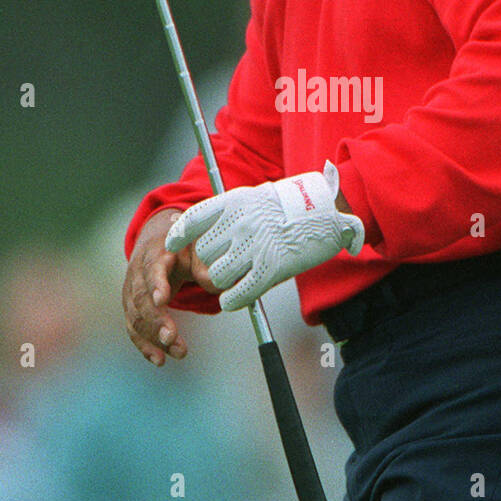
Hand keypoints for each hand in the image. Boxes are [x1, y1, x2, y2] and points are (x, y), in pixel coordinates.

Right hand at [122, 208, 220, 365]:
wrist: (157, 241)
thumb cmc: (180, 247)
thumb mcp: (196, 247)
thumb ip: (205, 264)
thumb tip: (216, 282)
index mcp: (156, 254)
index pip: (152, 269)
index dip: (156, 284)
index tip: (162, 299)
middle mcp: (138, 273)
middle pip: (141, 298)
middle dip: (156, 320)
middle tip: (171, 337)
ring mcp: (131, 291)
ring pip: (137, 317)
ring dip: (154, 338)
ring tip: (177, 352)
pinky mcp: (131, 307)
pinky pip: (134, 328)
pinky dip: (145, 345)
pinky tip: (159, 359)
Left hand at [165, 160, 364, 310]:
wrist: (328, 211)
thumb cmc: (293, 206)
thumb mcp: (257, 200)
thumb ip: (232, 217)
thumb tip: (207, 239)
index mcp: (235, 202)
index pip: (193, 219)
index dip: (179, 235)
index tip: (172, 245)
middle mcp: (240, 223)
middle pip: (204, 253)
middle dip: (208, 264)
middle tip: (220, 269)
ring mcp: (255, 245)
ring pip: (217, 275)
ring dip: (221, 283)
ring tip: (232, 282)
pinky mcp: (271, 267)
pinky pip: (238, 292)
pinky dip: (232, 300)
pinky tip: (233, 300)